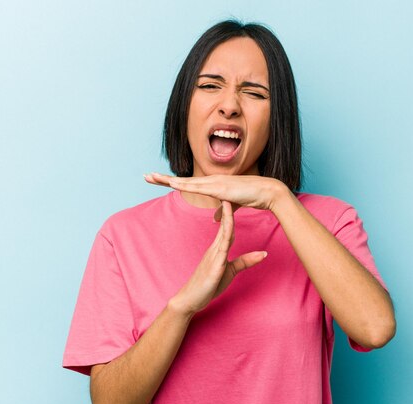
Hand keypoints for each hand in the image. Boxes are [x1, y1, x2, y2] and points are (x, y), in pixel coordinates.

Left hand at [144, 173, 287, 220]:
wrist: (267, 191)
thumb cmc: (252, 196)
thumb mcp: (232, 207)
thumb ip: (222, 210)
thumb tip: (213, 218)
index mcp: (212, 185)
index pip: (187, 184)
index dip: (172, 182)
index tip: (158, 181)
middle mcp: (211, 180)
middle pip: (182, 180)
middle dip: (163, 178)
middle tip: (146, 176)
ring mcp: (214, 182)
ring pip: (186, 181)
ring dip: (168, 179)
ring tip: (152, 177)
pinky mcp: (219, 187)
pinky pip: (198, 187)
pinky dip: (184, 184)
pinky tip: (172, 184)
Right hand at [168, 201, 266, 315]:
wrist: (189, 299)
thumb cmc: (208, 285)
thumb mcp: (230, 272)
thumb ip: (245, 262)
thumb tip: (264, 254)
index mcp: (218, 248)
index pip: (228, 226)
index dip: (232, 211)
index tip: (237, 197)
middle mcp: (215, 248)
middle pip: (225, 224)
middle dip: (228, 207)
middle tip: (233, 189)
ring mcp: (213, 256)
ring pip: (223, 233)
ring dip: (226, 217)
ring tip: (228, 201)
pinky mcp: (214, 266)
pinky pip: (222, 250)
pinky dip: (226, 238)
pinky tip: (231, 231)